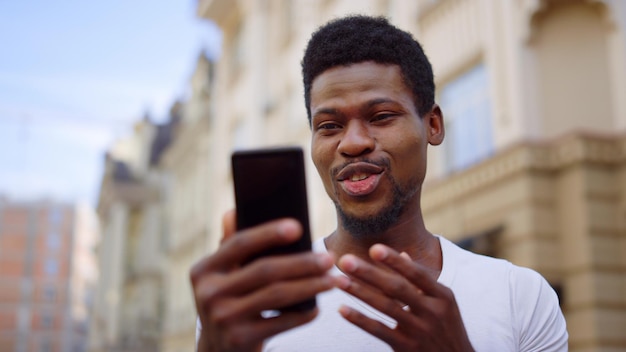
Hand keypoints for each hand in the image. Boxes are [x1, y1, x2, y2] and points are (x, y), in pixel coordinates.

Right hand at [190, 210, 333, 351]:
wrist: (217, 350)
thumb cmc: (228, 300)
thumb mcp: (221, 275)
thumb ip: (229, 245)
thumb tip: (234, 211)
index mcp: (203, 269)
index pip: (239, 244)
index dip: (269, 233)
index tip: (298, 227)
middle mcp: (208, 293)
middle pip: (265, 270)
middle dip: (302, 263)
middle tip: (329, 259)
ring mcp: (222, 318)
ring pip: (277, 295)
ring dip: (311, 286)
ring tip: (333, 281)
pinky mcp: (239, 339)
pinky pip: (281, 322)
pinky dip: (303, 314)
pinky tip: (318, 307)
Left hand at [334, 244, 473, 351]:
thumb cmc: (447, 328)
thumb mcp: (443, 302)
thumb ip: (422, 281)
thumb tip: (403, 255)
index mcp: (442, 296)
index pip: (416, 274)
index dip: (395, 261)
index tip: (374, 248)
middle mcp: (432, 312)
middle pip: (396, 289)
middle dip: (369, 273)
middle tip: (345, 260)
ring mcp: (419, 331)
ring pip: (385, 307)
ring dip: (360, 292)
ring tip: (339, 280)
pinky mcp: (407, 348)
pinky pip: (379, 331)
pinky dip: (360, 319)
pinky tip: (343, 309)